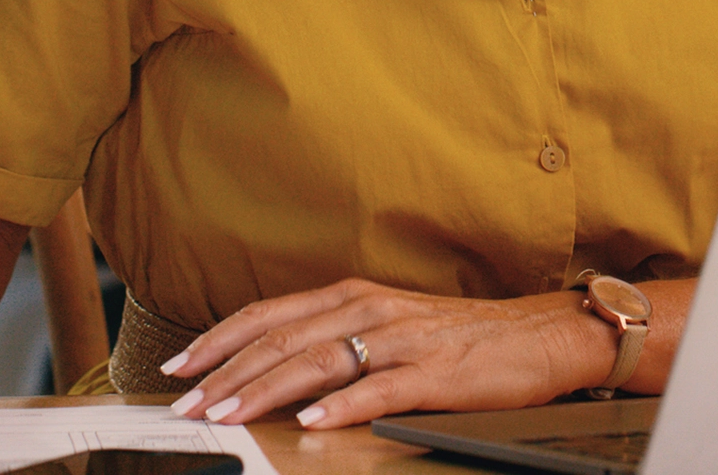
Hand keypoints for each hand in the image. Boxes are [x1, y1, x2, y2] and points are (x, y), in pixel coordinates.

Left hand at [157, 278, 619, 430]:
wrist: (538, 334)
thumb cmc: (459, 336)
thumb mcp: (387, 325)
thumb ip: (335, 338)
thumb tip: (273, 367)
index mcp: (352, 296)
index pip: (269, 316)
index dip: (220, 340)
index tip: (179, 368)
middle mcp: (369, 310)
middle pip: (282, 339)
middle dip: (227, 373)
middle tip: (186, 404)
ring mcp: (401, 340)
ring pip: (319, 361)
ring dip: (266, 390)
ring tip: (229, 415)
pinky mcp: (434, 373)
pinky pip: (380, 389)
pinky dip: (341, 404)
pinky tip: (312, 420)